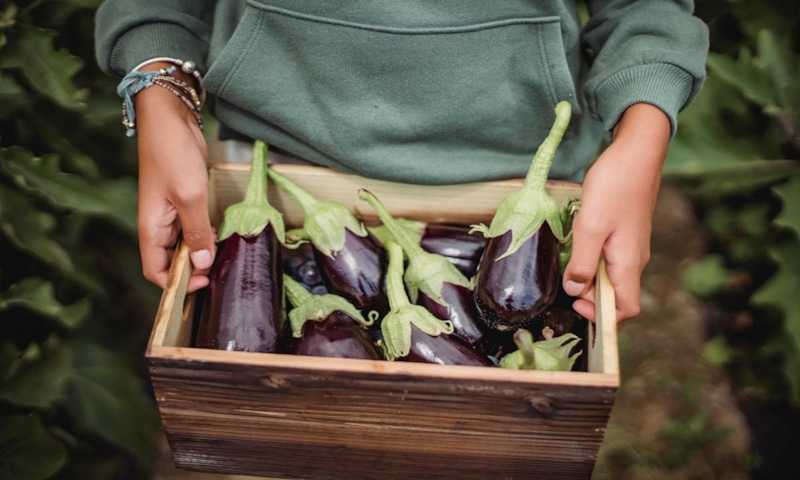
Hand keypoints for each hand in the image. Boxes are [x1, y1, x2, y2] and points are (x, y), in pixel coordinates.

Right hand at [134, 63, 215, 292]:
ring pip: (185, 245)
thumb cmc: (172, 153)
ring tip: (225, 257)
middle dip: (193, 271)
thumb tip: (201, 265)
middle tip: (221, 273)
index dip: (177, 284)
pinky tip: (223, 236)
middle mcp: (158, 225)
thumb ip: (196, 232)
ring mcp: (171, 212)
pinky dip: (206, 234)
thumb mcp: (189, 195)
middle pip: (172, 261)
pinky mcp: (184, 200)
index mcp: (150, 228)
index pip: (156, 271)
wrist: (169, 116)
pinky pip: (193, 227)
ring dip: (202, 253)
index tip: (204, 284)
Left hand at [562, 103, 670, 321]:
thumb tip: (575, 290)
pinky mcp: (625, 232)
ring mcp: (631, 245)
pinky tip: (579, 240)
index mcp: (628, 263)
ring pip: (610, 274)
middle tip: (565, 278)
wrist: (636, 152)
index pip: (626, 309)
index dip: (601, 315)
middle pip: (615, 294)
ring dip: (589, 274)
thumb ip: (582, 262)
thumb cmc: (615, 186)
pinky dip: (592, 257)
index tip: (576, 303)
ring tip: (569, 257)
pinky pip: (609, 256)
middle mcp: (634, 259)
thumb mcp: (590, 227)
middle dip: (590, 294)